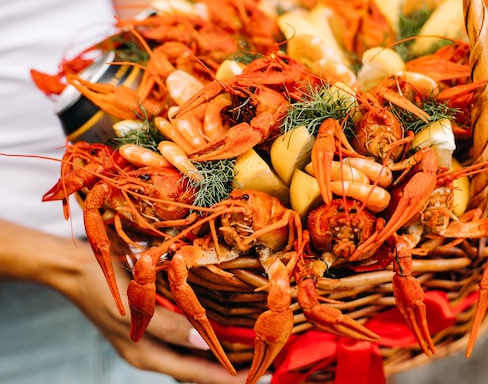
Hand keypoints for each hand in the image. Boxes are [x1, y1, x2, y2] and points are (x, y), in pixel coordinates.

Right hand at [0, 219, 247, 383]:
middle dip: (225, 371)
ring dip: (216, 356)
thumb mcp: (134, 311)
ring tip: (245, 354)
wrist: (75, 270)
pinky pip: (183, 338)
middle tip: (257, 369)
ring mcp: (151, 339)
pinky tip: (217, 333)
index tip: (250, 379)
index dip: (222, 377)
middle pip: (195, 369)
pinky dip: (202, 339)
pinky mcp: (152, 324)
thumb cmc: (103, 290)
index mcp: (146, 355)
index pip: (193, 373)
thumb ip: (169, 327)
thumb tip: (203, 342)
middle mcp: (152, 352)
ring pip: (191, 355)